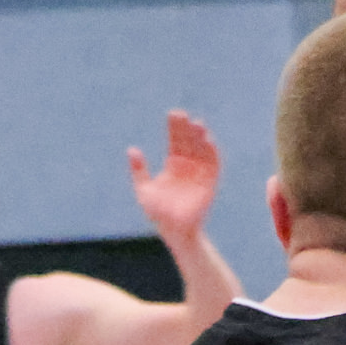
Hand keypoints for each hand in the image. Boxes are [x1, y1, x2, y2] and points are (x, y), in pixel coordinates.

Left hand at [128, 109, 222, 242]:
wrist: (174, 230)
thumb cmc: (158, 213)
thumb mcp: (144, 190)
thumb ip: (139, 170)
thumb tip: (132, 149)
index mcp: (173, 165)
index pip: (175, 141)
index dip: (175, 127)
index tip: (173, 114)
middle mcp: (188, 166)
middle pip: (189, 141)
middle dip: (186, 128)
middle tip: (182, 114)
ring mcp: (200, 173)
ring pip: (202, 149)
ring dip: (201, 137)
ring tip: (197, 124)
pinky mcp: (210, 182)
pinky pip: (214, 164)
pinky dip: (212, 152)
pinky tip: (208, 140)